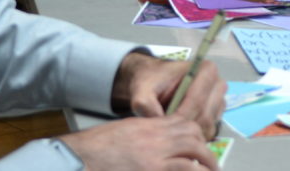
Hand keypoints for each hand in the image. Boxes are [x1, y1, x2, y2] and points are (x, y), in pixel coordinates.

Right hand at [58, 116, 217, 170]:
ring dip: (205, 165)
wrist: (79, 158)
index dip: (198, 136)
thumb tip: (164, 145)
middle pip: (193, 138)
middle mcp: (157, 138)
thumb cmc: (97, 148)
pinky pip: (182, 170)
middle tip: (210, 165)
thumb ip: (148, 135)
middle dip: (205, 152)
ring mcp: (155, 157)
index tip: (202, 147)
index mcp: (150, 126)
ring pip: (193, 155)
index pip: (185, 124)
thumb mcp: (127, 132)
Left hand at [111, 53, 224, 138]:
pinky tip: (177, 132)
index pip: (197, 101)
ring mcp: (219, 99)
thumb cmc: (150, 82)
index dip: (180, 117)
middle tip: (165, 133)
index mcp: (206, 70)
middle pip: (206, 116)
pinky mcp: (216, 113)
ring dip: (189, 134)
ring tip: (170, 132)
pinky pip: (209, 131)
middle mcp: (217, 84)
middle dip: (185, 128)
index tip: (164, 126)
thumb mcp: (141, 90)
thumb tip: (158, 123)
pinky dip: (193, 136)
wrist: (152, 81)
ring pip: (208, 126)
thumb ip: (145, 104)